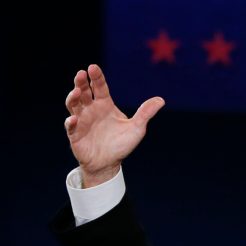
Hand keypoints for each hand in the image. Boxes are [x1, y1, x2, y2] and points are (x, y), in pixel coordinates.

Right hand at [64, 64, 164, 186]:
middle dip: (81, 83)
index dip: (96, 77)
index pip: (100, 87)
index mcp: (105, 105)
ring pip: (73, 105)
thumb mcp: (136, 128)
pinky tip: (74, 119)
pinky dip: (71, 122)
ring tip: (77, 92)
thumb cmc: (121, 144)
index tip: (93, 67)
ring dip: (73, 98)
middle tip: (81, 74)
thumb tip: (161, 100)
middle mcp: (91, 109)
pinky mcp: (75, 134)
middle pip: (83, 92)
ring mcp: (81, 120)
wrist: (109, 163)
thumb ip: (145, 113)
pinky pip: (70, 126)